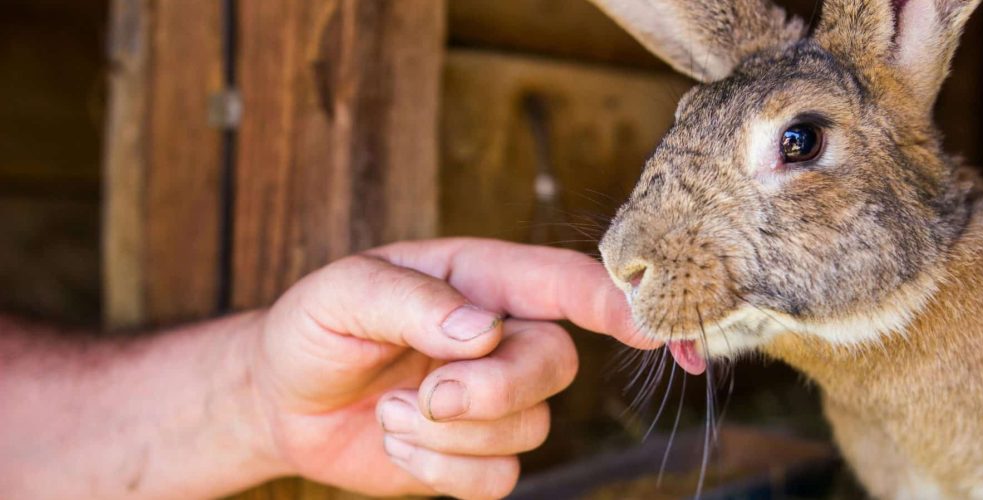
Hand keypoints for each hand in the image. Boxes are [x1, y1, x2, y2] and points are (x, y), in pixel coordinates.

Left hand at [246, 238, 649, 498]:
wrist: (282, 400)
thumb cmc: (315, 329)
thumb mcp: (343, 294)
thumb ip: (411, 301)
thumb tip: (483, 331)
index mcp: (479, 280)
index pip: (562, 282)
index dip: (614, 300)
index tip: (650, 325)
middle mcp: (502, 336)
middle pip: (555, 364)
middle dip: (495, 390)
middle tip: (429, 395)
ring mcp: (494, 399)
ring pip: (527, 428)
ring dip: (446, 433)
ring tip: (391, 409)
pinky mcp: (477, 454)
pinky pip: (498, 478)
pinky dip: (441, 471)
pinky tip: (399, 442)